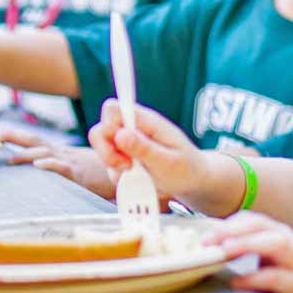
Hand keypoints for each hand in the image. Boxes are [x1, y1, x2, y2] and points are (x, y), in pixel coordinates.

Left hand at [2, 128, 115, 199]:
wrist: (132, 171)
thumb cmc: (108, 173)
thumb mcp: (85, 170)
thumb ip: (70, 170)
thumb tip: (48, 173)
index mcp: (64, 154)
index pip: (38, 143)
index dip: (19, 138)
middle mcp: (65, 154)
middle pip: (36, 142)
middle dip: (14, 137)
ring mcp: (71, 162)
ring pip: (45, 153)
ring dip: (24, 154)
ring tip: (7, 157)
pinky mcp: (79, 173)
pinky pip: (62, 167)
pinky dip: (50, 165)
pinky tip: (37, 165)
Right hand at [87, 98, 205, 198]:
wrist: (193, 182)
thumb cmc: (186, 167)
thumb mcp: (169, 161)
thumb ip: (145, 148)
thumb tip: (121, 134)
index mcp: (145, 121)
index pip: (113, 109)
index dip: (108, 124)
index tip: (119, 144)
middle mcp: (132, 130)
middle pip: (100, 130)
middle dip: (106, 151)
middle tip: (127, 166)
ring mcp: (126, 146)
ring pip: (103, 152)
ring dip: (115, 168)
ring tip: (140, 175)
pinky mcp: (124, 161)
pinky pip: (110, 170)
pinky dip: (122, 179)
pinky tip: (141, 181)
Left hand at [206, 212, 292, 292]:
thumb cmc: (284, 282)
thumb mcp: (265, 261)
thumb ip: (244, 250)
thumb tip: (208, 246)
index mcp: (278, 233)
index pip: (251, 219)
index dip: (227, 225)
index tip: (204, 238)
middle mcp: (290, 241)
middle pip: (260, 225)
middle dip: (232, 230)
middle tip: (208, 241)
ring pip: (274, 242)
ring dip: (248, 244)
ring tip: (225, 250)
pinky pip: (277, 277)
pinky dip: (256, 278)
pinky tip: (238, 282)